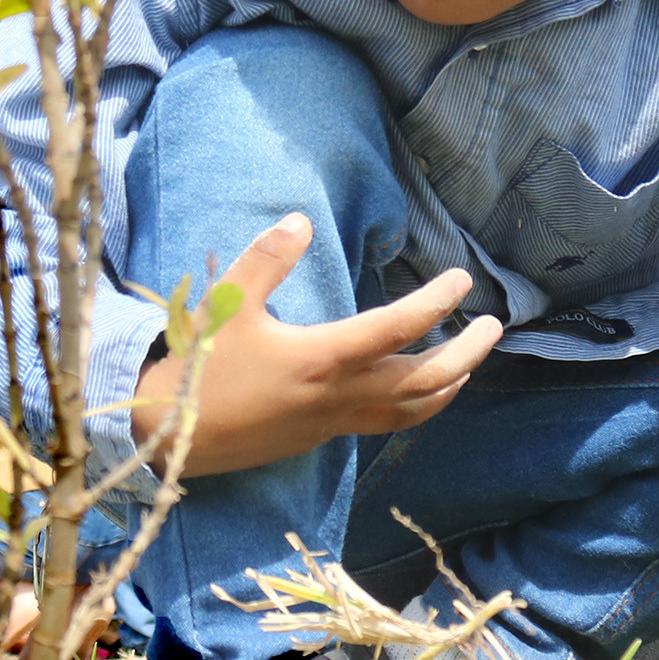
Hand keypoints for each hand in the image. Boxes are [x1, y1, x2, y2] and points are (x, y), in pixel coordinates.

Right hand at [131, 212, 503, 478]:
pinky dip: (415, 407)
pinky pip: (384, 423)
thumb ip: (266, 261)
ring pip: (410, 411)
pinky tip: (416, 393)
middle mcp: (337, 396)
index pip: (397, 328)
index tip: (461, 279)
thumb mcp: (225, 305)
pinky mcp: (318, 437)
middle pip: (425, 381)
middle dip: (466, 353)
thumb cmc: (195, 369)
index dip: (436, 302)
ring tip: (471, 363)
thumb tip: (302, 220)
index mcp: (321, 358)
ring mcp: (331, 423)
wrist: (164, 439)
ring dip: (449, 386)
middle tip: (494, 326)